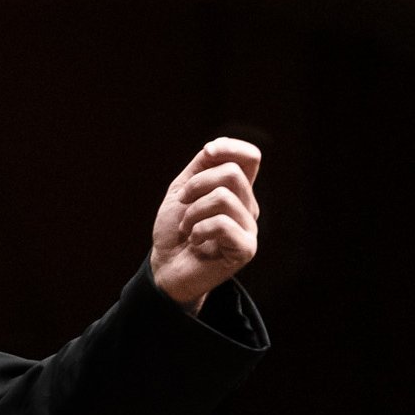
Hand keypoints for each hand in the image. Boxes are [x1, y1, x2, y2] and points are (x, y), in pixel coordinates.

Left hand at [150, 137, 260, 311]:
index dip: (230, 148)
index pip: (250, 157)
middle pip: (232, 173)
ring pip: (223, 197)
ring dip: (192, 212)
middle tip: (182, 203)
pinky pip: (222, 224)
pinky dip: (198, 230)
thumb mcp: (181, 191)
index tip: (207, 153)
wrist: (164, 268)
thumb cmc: (174, 231)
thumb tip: (215, 147)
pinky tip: (194, 242)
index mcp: (236, 191)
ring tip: (186, 227)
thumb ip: (200, 167)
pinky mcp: (246, 249)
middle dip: (196, 184)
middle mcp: (248, 207)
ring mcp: (249, 228)